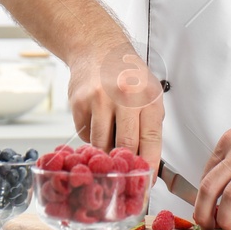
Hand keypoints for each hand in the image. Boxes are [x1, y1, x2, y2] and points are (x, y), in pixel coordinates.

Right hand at [67, 43, 163, 169]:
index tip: (144, 181)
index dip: (147, 166)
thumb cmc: (127, 73)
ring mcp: (100, 100)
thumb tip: (148, 163)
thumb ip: (150, 126)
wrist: (98, 48)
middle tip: (124, 174)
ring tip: (110, 146)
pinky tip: (97, 123)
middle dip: (125, 165)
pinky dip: (92, 138)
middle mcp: (125, 97)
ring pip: (101, 145)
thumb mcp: (150, 94)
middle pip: (125, 146)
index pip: (151, 141)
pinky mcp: (79, 103)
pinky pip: (86, 135)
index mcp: (148, 97)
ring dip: (106, 153)